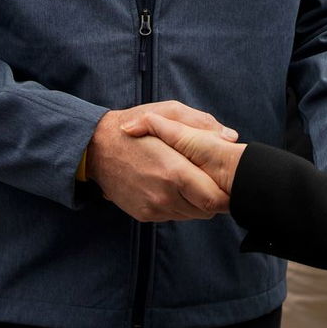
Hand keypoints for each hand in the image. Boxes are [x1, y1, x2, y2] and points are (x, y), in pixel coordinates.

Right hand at [86, 102, 235, 220]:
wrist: (96, 148)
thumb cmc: (135, 127)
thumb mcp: (168, 112)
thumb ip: (201, 124)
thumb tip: (230, 137)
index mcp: (175, 172)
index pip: (215, 200)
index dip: (226, 193)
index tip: (226, 180)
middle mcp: (165, 196)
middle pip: (207, 211)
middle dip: (212, 196)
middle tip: (208, 177)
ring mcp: (153, 209)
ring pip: (191, 215)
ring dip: (195, 201)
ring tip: (188, 178)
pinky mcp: (144, 215)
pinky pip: (173, 216)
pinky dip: (177, 203)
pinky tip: (170, 185)